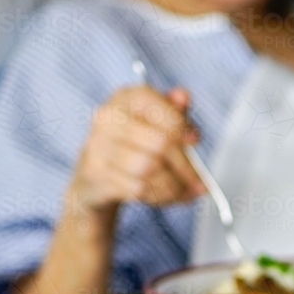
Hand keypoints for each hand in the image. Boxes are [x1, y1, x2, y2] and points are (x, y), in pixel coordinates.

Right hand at [69, 86, 206, 214]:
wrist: (93, 178)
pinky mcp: (96, 175)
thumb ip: (172, 110)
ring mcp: (98, 147)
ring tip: (186, 191)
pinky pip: (138, 189)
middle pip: (159, 143)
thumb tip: (184, 97)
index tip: (196, 140)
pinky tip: (166, 196)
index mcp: (126, 98)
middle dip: (185, 166)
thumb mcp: (152, 122)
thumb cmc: (131, 145)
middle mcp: (108, 119)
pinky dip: (159, 196)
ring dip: (174, 185)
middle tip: (200, 181)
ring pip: (150, 169)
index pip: (161, 109)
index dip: (183, 126)